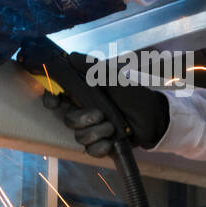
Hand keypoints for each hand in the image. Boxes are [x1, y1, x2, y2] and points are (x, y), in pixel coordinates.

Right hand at [42, 53, 169, 156]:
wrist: (153, 115)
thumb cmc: (132, 94)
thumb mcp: (112, 77)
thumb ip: (91, 67)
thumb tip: (71, 56)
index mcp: (84, 96)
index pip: (58, 98)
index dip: (52, 100)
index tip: (56, 100)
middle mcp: (85, 113)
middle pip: (68, 120)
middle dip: (82, 119)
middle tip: (100, 114)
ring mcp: (93, 130)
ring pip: (79, 137)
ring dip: (95, 132)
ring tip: (112, 127)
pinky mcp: (102, 144)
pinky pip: (90, 150)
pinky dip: (100, 147)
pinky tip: (110, 142)